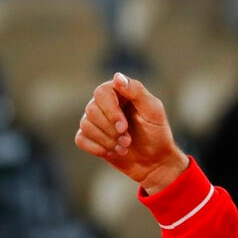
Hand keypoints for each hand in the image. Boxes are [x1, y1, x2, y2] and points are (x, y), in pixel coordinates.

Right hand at [75, 72, 188, 194]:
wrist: (153, 160)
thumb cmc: (156, 132)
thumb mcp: (153, 111)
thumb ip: (137, 92)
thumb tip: (117, 77)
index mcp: (120, 91)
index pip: (102, 92)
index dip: (110, 111)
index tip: (123, 127)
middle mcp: (104, 103)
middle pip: (92, 110)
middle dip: (111, 130)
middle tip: (128, 141)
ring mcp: (95, 120)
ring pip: (86, 125)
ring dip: (107, 141)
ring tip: (124, 147)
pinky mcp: (89, 136)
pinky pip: (81, 139)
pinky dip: (98, 148)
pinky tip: (114, 152)